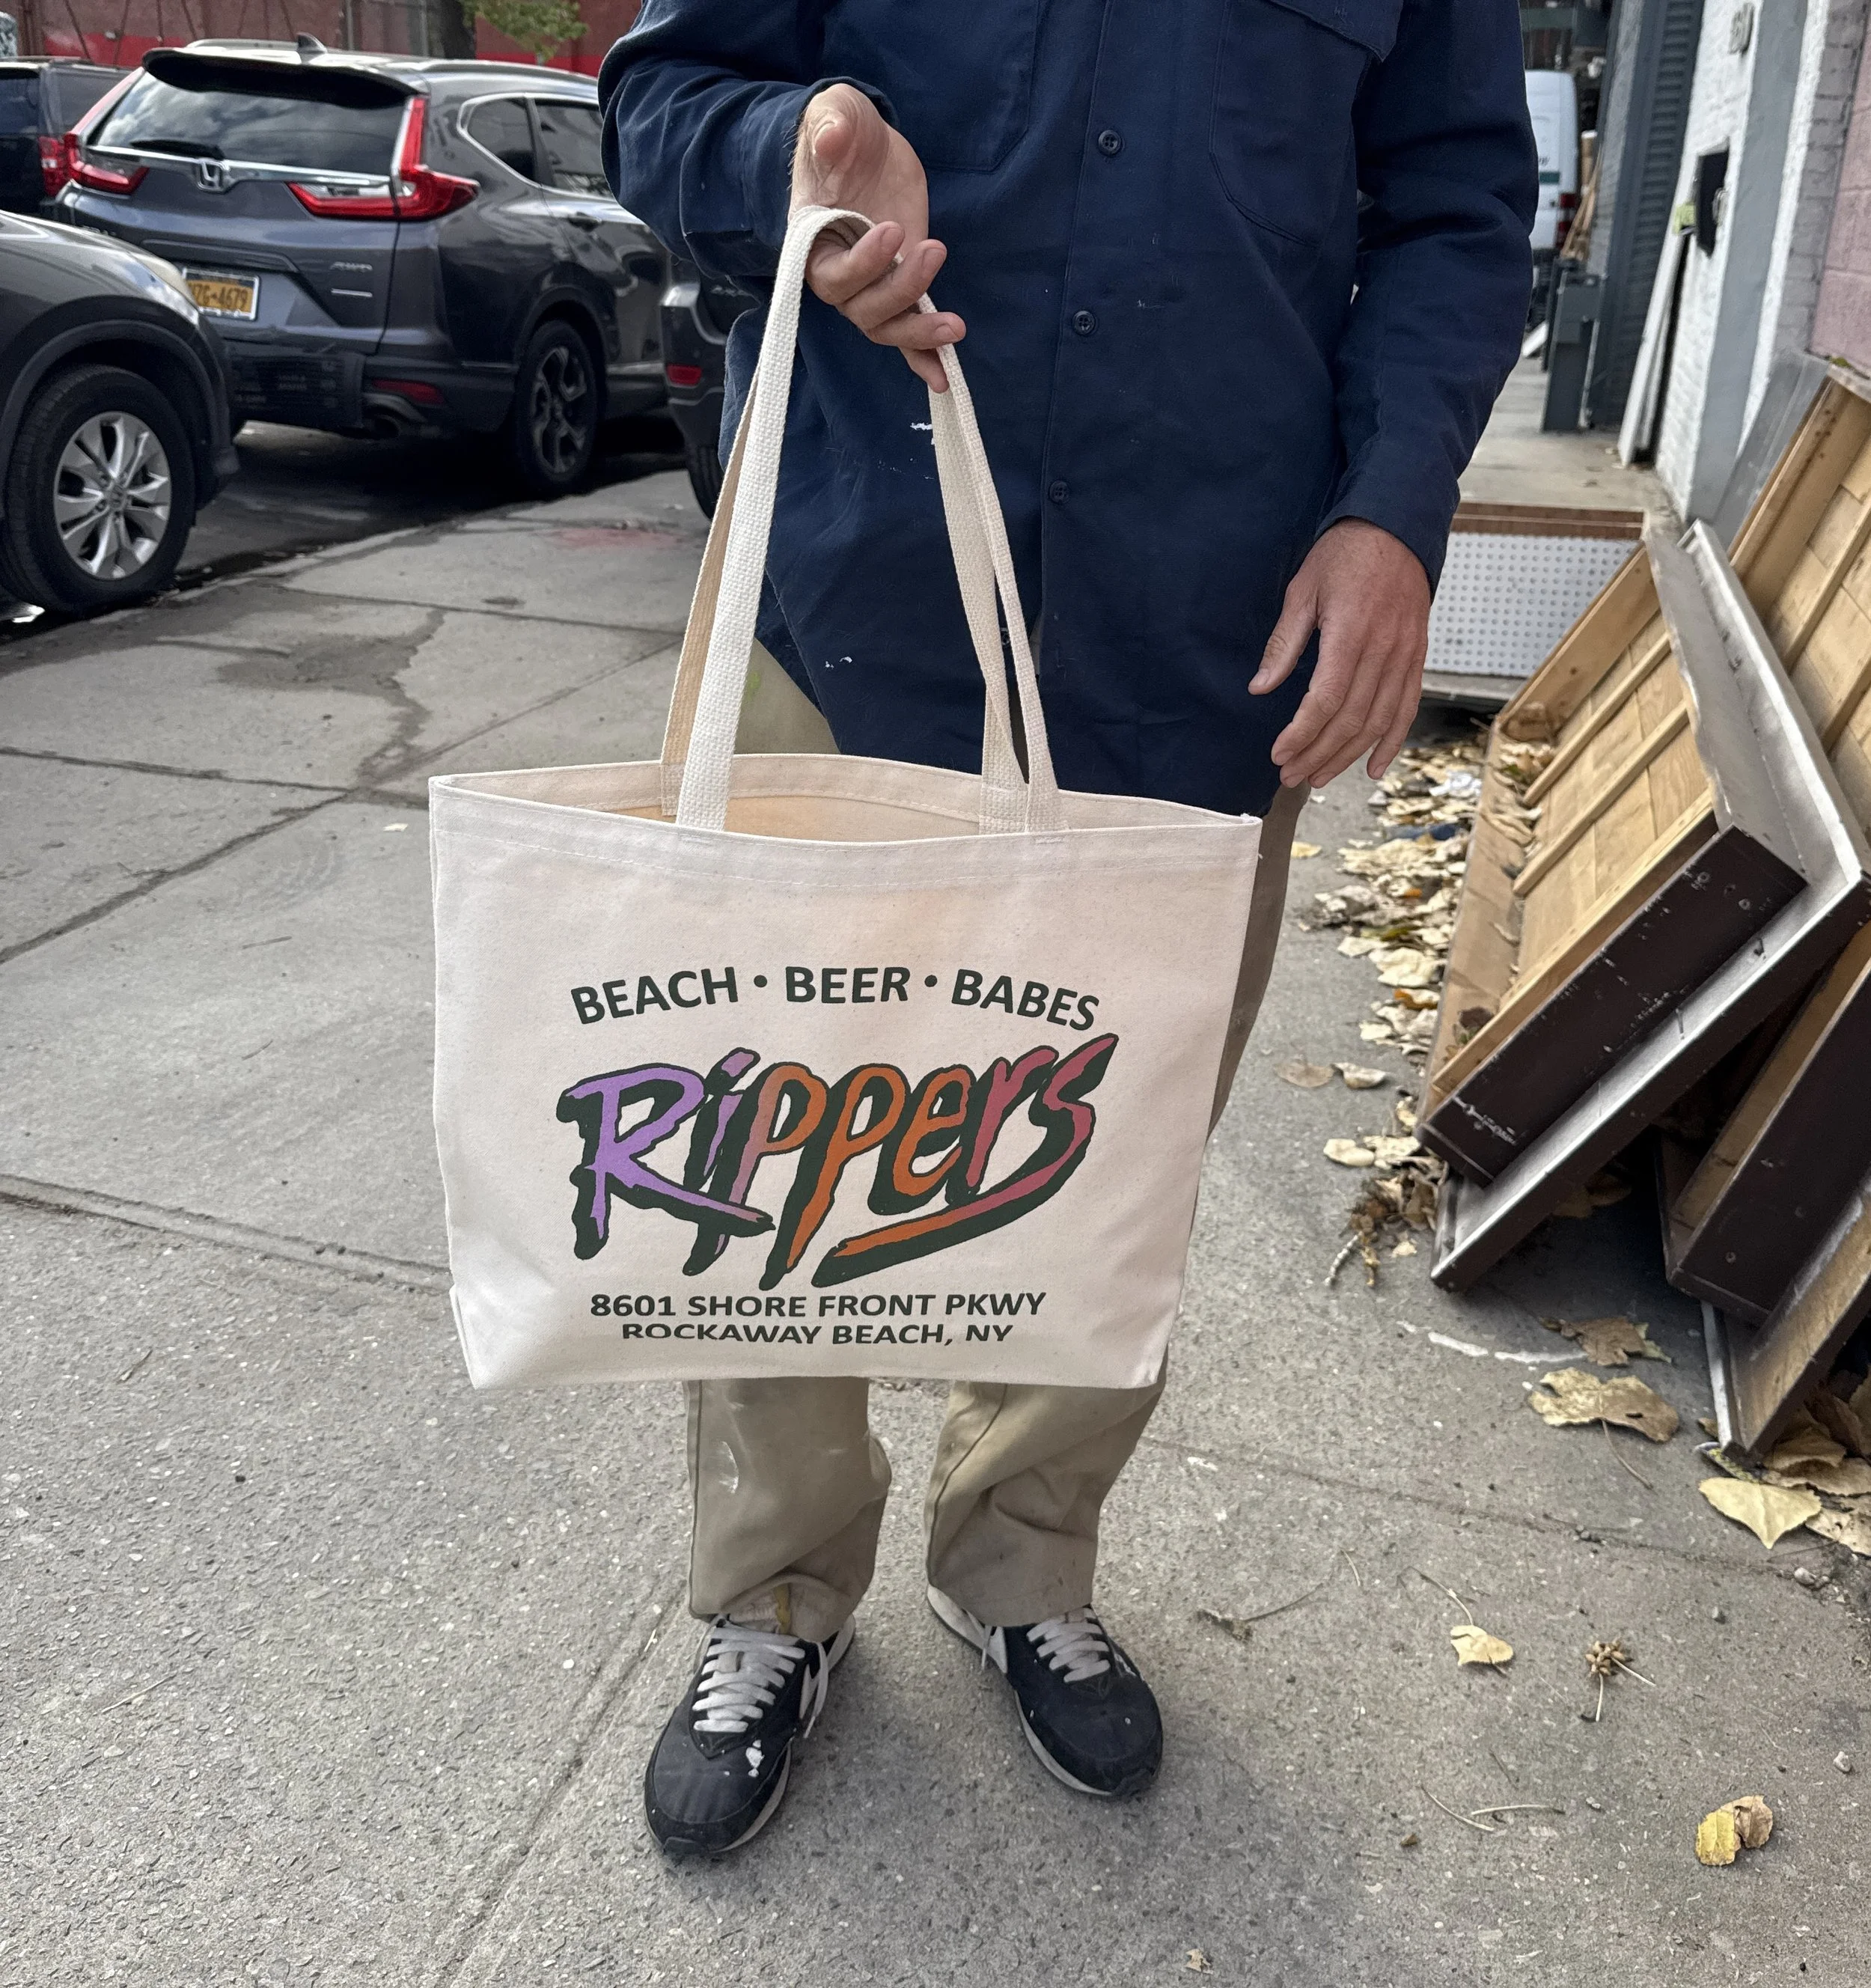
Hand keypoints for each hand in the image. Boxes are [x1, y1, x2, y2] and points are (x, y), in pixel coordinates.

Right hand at [790, 82, 963, 392]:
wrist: (863, 145)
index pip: (830, 273)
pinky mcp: (901, 286)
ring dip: (919, 332)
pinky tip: (943, 376)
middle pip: (862, 308)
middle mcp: (839, 273)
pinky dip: (923, 355)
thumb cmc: (841, 132)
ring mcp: (871, 285)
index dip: (861, 264)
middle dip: (899, 290)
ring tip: (955, 325)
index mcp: (813, 240)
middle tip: (932, 250)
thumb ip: (830, 125)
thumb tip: (831, 139)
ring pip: (887, 326)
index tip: (893, 229)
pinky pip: (906, 333)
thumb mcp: (835, 114)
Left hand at [1251, 519, 1430, 786]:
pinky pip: (1407, 708)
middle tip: (1290, 776)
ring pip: (1378, 721)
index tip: (1278, 753)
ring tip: (1319, 776)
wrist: (1396, 527)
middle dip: (1318, 754)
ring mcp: (1405, 655)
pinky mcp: (1417, 656)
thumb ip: (1284, 644)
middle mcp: (1383, 649)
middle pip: (1350, 719)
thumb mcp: (1303, 591)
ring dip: (1347, 755)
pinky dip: (1392, 742)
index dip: (1301, 734)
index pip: (1324, 700)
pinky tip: (1373, 767)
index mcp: (1350, 633)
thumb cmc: (1344, 555)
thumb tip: (1259, 688)